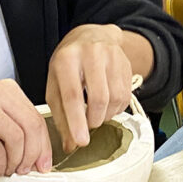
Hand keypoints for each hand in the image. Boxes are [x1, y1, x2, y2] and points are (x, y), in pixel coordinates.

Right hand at [0, 79, 50, 176]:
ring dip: (17, 161)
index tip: (44, 163)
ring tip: (10, 170)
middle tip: (28, 170)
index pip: (36, 117)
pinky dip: (1, 164)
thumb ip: (10, 124)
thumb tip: (36, 152)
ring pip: (17, 139)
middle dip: (34, 155)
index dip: (44, 144)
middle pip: (31, 127)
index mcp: (4, 88)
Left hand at [46, 24, 132, 152]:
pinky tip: (106, 105)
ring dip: (105, 116)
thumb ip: (61, 115)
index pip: (73, 94)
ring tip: (95, 113)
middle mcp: (91, 54)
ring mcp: (112, 56)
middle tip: (87, 126)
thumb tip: (70, 145)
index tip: (80, 141)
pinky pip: (125, 96)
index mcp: (67, 58)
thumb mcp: (56, 84)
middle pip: (98, 98)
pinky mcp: (126, 63)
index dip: (77, 121)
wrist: (92, 36)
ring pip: (115, 99)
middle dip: (93, 121)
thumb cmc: (69, 63)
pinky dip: (116, 109)